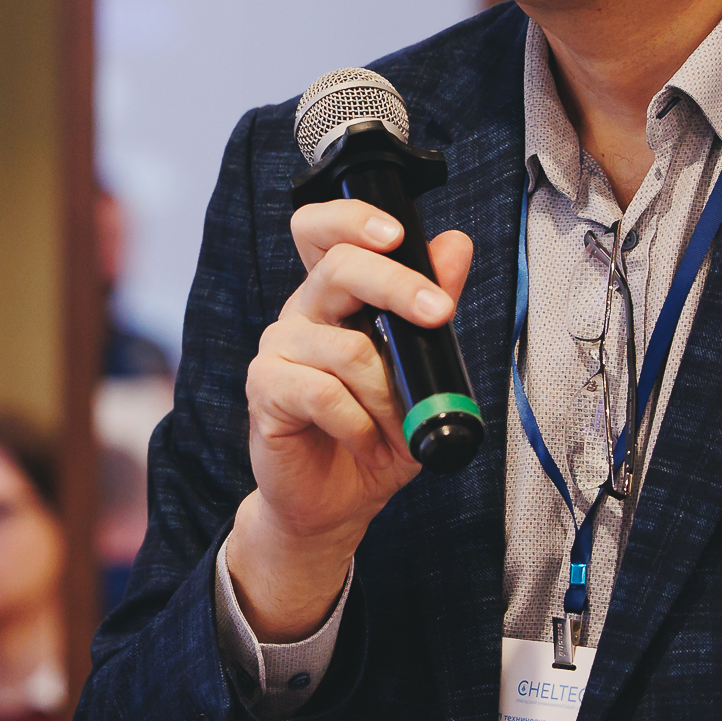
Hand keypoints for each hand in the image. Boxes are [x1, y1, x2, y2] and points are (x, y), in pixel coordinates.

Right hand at [231, 199, 473, 638]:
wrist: (337, 501)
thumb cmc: (376, 434)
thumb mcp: (422, 373)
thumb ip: (433, 309)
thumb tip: (456, 244)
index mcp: (336, 297)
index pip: (325, 231)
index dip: (353, 219)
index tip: (398, 233)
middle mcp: (304, 312)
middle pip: (340, 267)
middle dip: (397, 286)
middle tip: (439, 314)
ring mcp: (279, 349)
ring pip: (346, 347)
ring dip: (386, 394)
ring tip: (395, 425)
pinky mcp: (265, 390)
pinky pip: (324, 393)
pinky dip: (358, 422)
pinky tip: (364, 439)